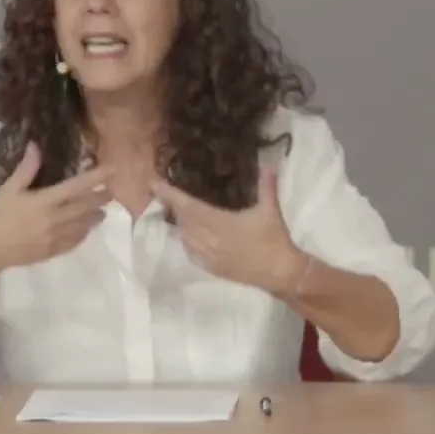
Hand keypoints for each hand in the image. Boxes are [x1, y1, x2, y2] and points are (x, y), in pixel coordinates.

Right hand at [0, 142, 113, 273]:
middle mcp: (55, 219)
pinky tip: (85, 230)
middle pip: (86, 207)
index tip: (112, 170)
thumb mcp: (8, 189)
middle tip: (112, 192)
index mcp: (45, 201)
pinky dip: (83, 234)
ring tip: (103, 211)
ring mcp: (56, 237)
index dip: (96, 178)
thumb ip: (26, 169)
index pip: (78, 187)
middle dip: (101, 199)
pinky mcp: (52, 252)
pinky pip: (74, 242)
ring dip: (95, 217)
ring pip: (83, 226)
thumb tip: (36, 146)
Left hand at [151, 166, 306, 294]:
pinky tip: (189, 236)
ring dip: (179, 224)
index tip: (153, 184)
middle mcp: (210, 239)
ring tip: (176, 212)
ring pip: (185, 238)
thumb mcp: (270, 209)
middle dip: (172, 206)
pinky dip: (187, 242)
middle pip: (183, 220)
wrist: (280, 273)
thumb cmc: (274, 239)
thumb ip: (267, 184)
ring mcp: (209, 256)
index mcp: (220, 222)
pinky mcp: (213, 268)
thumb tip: (269, 160)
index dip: (169, 194)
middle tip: (164, 193)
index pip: (188, 205)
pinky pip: (192, 253)